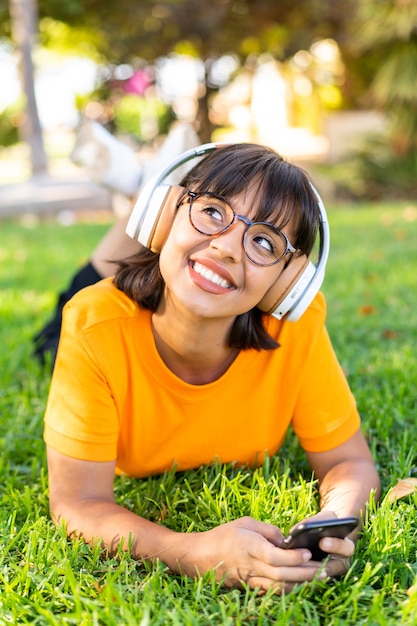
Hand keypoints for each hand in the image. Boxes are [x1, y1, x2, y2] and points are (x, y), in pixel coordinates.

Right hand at [168, 516, 325, 592]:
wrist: (199, 557)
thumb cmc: (223, 535)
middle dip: (305, 575)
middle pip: (282, 576)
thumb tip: (286, 540)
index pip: (276, 557)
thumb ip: (268, 529)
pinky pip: (272, 591)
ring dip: (300, 585)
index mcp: (250, 547)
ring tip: (318, 579)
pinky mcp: (250, 587)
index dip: (294, 557)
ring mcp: (250, 579)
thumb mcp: (245, 522)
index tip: (308, 553)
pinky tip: (301, 584)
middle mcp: (251, 566)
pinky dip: (288, 589)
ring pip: (279, 588)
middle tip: (324, 571)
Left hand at [294, 511, 355, 577]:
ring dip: (306, 574)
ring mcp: (330, 574)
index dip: (335, 545)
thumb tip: (294, 532)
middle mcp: (341, 564)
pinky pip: (310, 581)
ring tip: (292, 566)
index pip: (346, 548)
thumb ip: (314, 522)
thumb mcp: (324, 518)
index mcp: (347, 547)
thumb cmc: (327, 522)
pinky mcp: (319, 578)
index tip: (322, 541)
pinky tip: (288, 571)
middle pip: (330, 568)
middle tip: (302, 559)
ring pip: (319, 578)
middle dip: (315, 564)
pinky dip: (300, 578)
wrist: (329, 532)